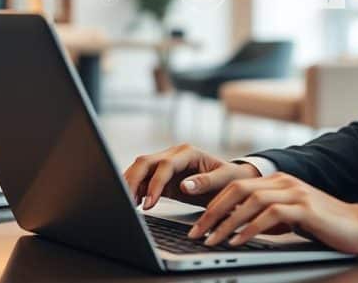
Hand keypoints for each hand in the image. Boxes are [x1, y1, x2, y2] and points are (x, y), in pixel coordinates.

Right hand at [122, 144, 260, 209]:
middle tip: (127, 203)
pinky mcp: (162, 177)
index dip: (155, 184)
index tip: (150, 203)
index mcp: (189, 152)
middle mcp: (174, 155)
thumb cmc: (230, 179)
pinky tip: (131, 203)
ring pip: (140, 169)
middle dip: (133, 181)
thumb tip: (184, 185)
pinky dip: (135, 190)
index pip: (165, 165)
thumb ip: (205, 182)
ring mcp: (165, 164)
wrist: (232, 180)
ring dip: (130, 184)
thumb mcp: (224, 180)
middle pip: (145, 162)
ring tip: (126, 204)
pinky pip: (143, 180)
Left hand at [188, 172, 357, 255]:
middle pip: (238, 188)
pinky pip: (269, 216)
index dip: (213, 201)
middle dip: (212, 211)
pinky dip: (249, 229)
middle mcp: (284, 181)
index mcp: (279, 180)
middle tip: (196, 231)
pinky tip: (237, 241)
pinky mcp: (304, 208)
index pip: (237, 185)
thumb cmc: (326, 225)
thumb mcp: (291, 218)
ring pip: (250, 201)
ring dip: (226, 222)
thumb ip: (267, 217)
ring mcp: (295, 192)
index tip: (196, 221)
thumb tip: (239, 228)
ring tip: (211, 239)